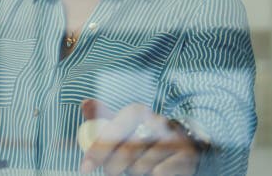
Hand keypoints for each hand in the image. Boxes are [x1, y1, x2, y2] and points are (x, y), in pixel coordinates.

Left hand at [79, 99, 200, 175]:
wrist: (184, 144)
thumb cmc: (143, 137)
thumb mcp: (123, 126)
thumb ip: (103, 118)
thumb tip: (85, 103)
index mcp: (137, 112)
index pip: (114, 131)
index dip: (98, 150)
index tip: (84, 168)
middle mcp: (157, 121)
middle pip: (126, 151)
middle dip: (113, 167)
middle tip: (111, 171)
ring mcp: (174, 139)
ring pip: (141, 166)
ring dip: (134, 172)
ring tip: (138, 166)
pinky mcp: (186, 155)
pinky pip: (158, 173)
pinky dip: (152, 175)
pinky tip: (154, 170)